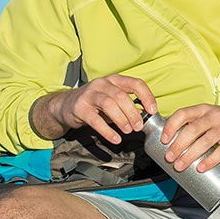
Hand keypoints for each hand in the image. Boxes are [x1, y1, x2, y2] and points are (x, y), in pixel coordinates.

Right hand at [43, 75, 157, 143]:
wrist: (66, 106)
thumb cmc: (96, 104)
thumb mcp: (113, 100)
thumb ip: (129, 105)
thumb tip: (146, 115)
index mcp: (115, 80)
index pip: (136, 83)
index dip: (147, 96)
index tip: (153, 110)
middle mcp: (102, 83)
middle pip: (122, 96)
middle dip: (133, 112)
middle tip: (138, 126)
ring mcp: (89, 94)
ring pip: (109, 104)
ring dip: (121, 119)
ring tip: (128, 131)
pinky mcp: (79, 108)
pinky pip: (95, 120)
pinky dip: (107, 130)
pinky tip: (115, 139)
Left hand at [156, 103, 219, 173]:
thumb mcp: (212, 116)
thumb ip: (196, 125)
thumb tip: (174, 144)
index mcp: (204, 109)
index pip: (183, 114)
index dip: (171, 126)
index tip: (164, 139)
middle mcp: (214, 116)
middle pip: (192, 130)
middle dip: (178, 145)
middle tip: (169, 157)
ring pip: (204, 141)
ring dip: (190, 155)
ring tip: (180, 165)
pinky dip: (210, 161)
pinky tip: (201, 168)